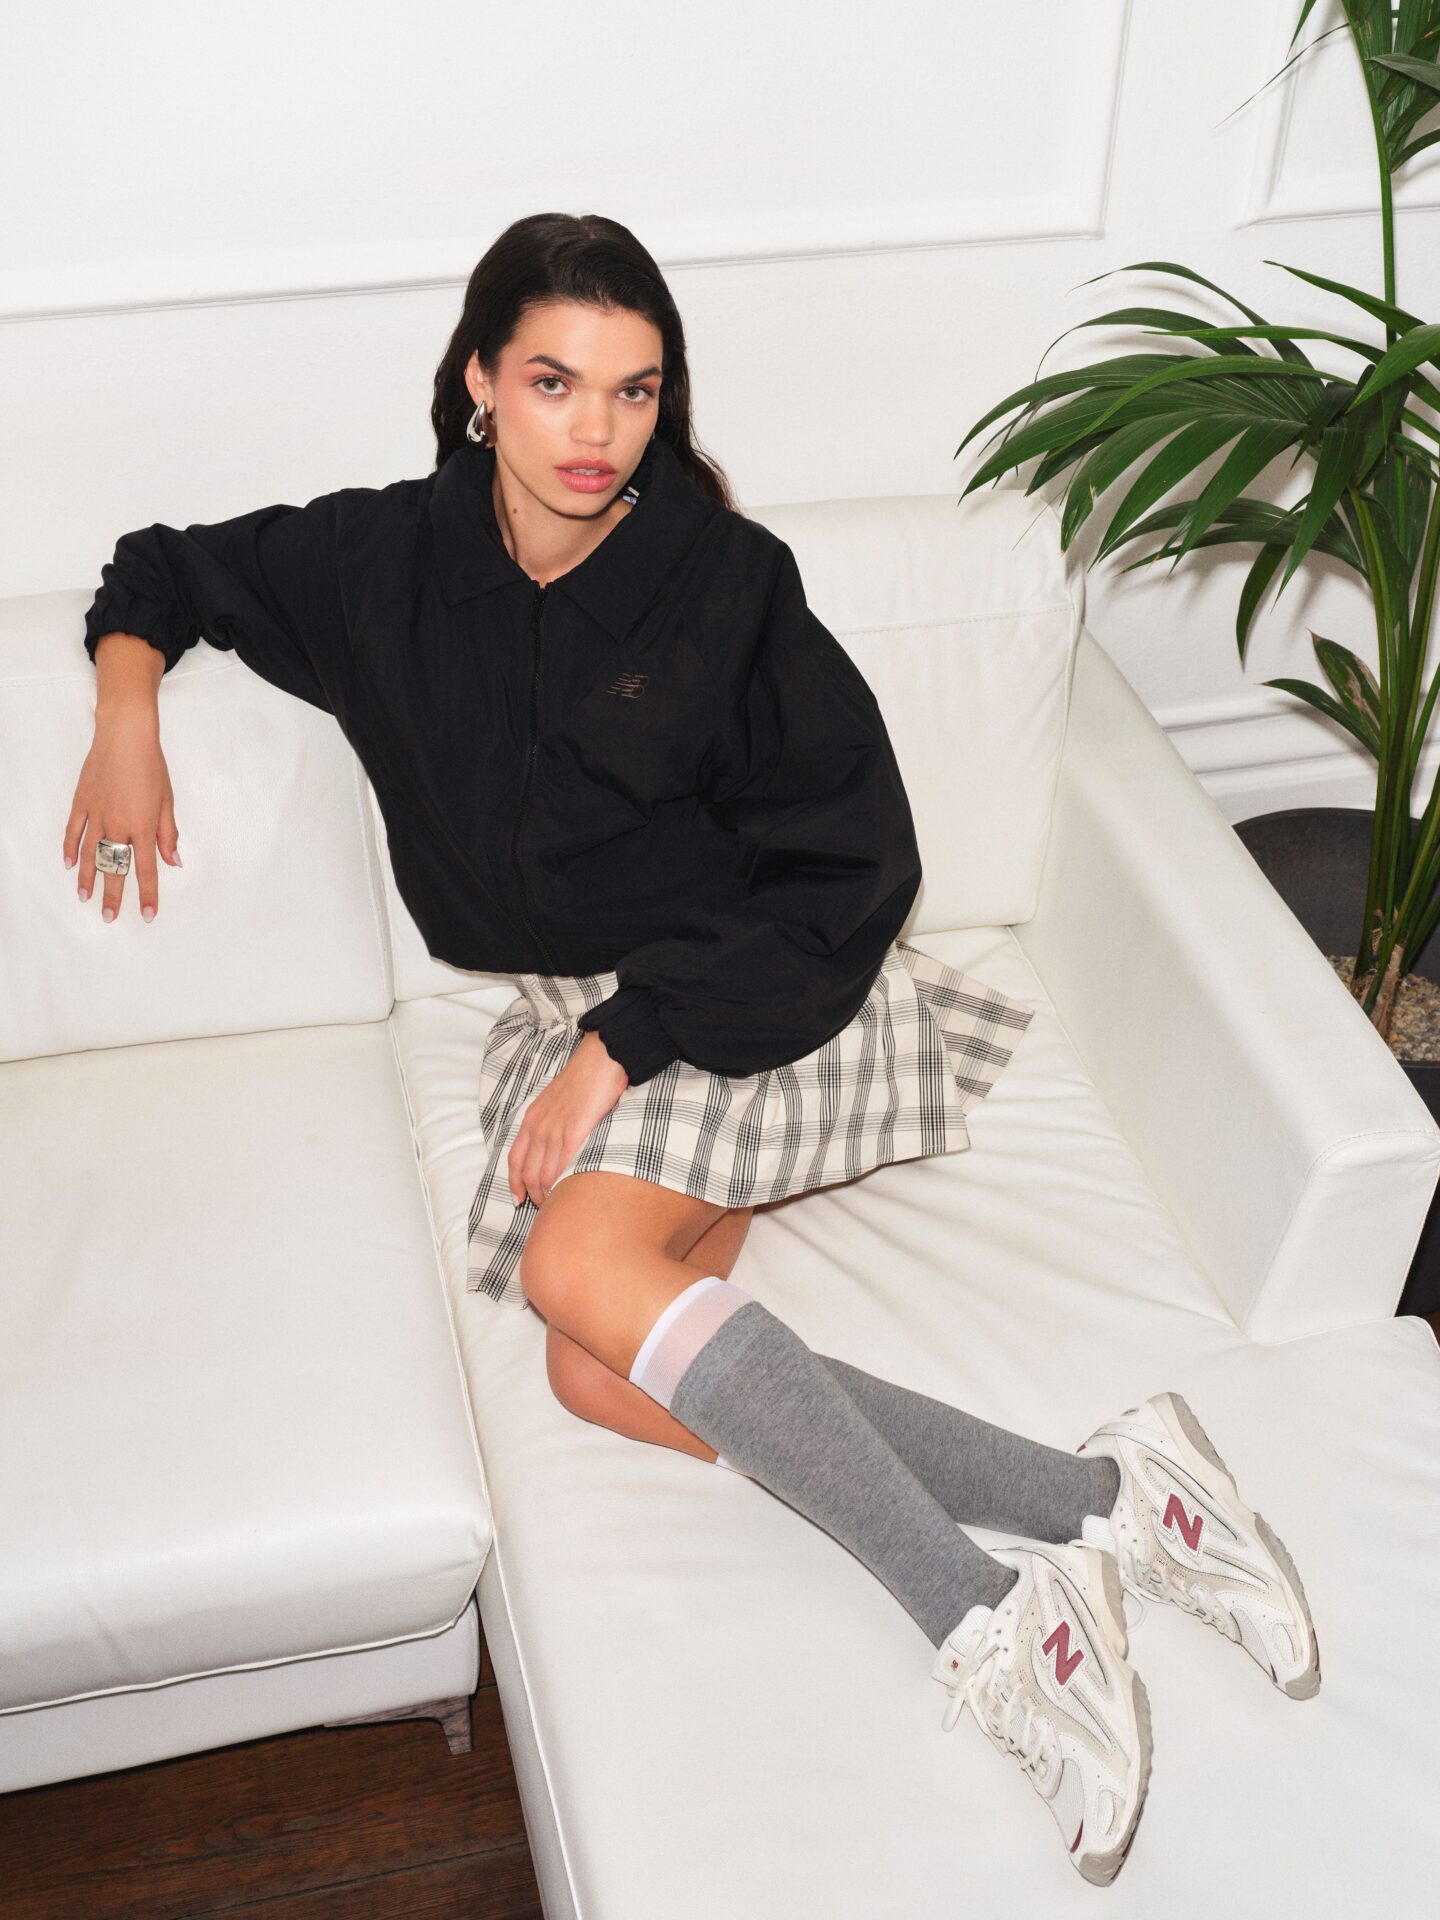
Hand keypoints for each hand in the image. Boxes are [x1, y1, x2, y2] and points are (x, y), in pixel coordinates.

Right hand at [64, 709, 181, 921]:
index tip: (147, 914)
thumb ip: (168, 834)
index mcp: (143, 827)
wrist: (125, 737)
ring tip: (86, 897)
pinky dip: (69, 849)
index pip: (147, 869)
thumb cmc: (150, 766)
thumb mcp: (167, 801)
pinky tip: (68, 864)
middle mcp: (118, 825)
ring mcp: (96, 815)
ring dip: (88, 878)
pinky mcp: (82, 803)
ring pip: (89, 854)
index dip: (148, 894)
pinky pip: (73, 831)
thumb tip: (173, 861)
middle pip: (114, 868)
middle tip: (110, 917)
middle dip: (113, 896)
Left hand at [508, 1030, 627, 1207]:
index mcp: (532, 1118)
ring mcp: (555, 1130)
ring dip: (548, 1195)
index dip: (514, 1183)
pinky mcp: (574, 1132)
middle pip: (528, 1173)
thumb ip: (552, 1122)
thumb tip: (556, 1144)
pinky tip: (567, 1193)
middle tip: (545, 1208)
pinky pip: (561, 1167)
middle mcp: (538, 1127)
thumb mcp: (557, 1101)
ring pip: (543, 1175)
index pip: (515, 1159)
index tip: (518, 1199)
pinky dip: (562, 1185)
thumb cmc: (585, 1079)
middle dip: (533, 1195)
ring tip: (557, 1206)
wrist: (601, 1058)